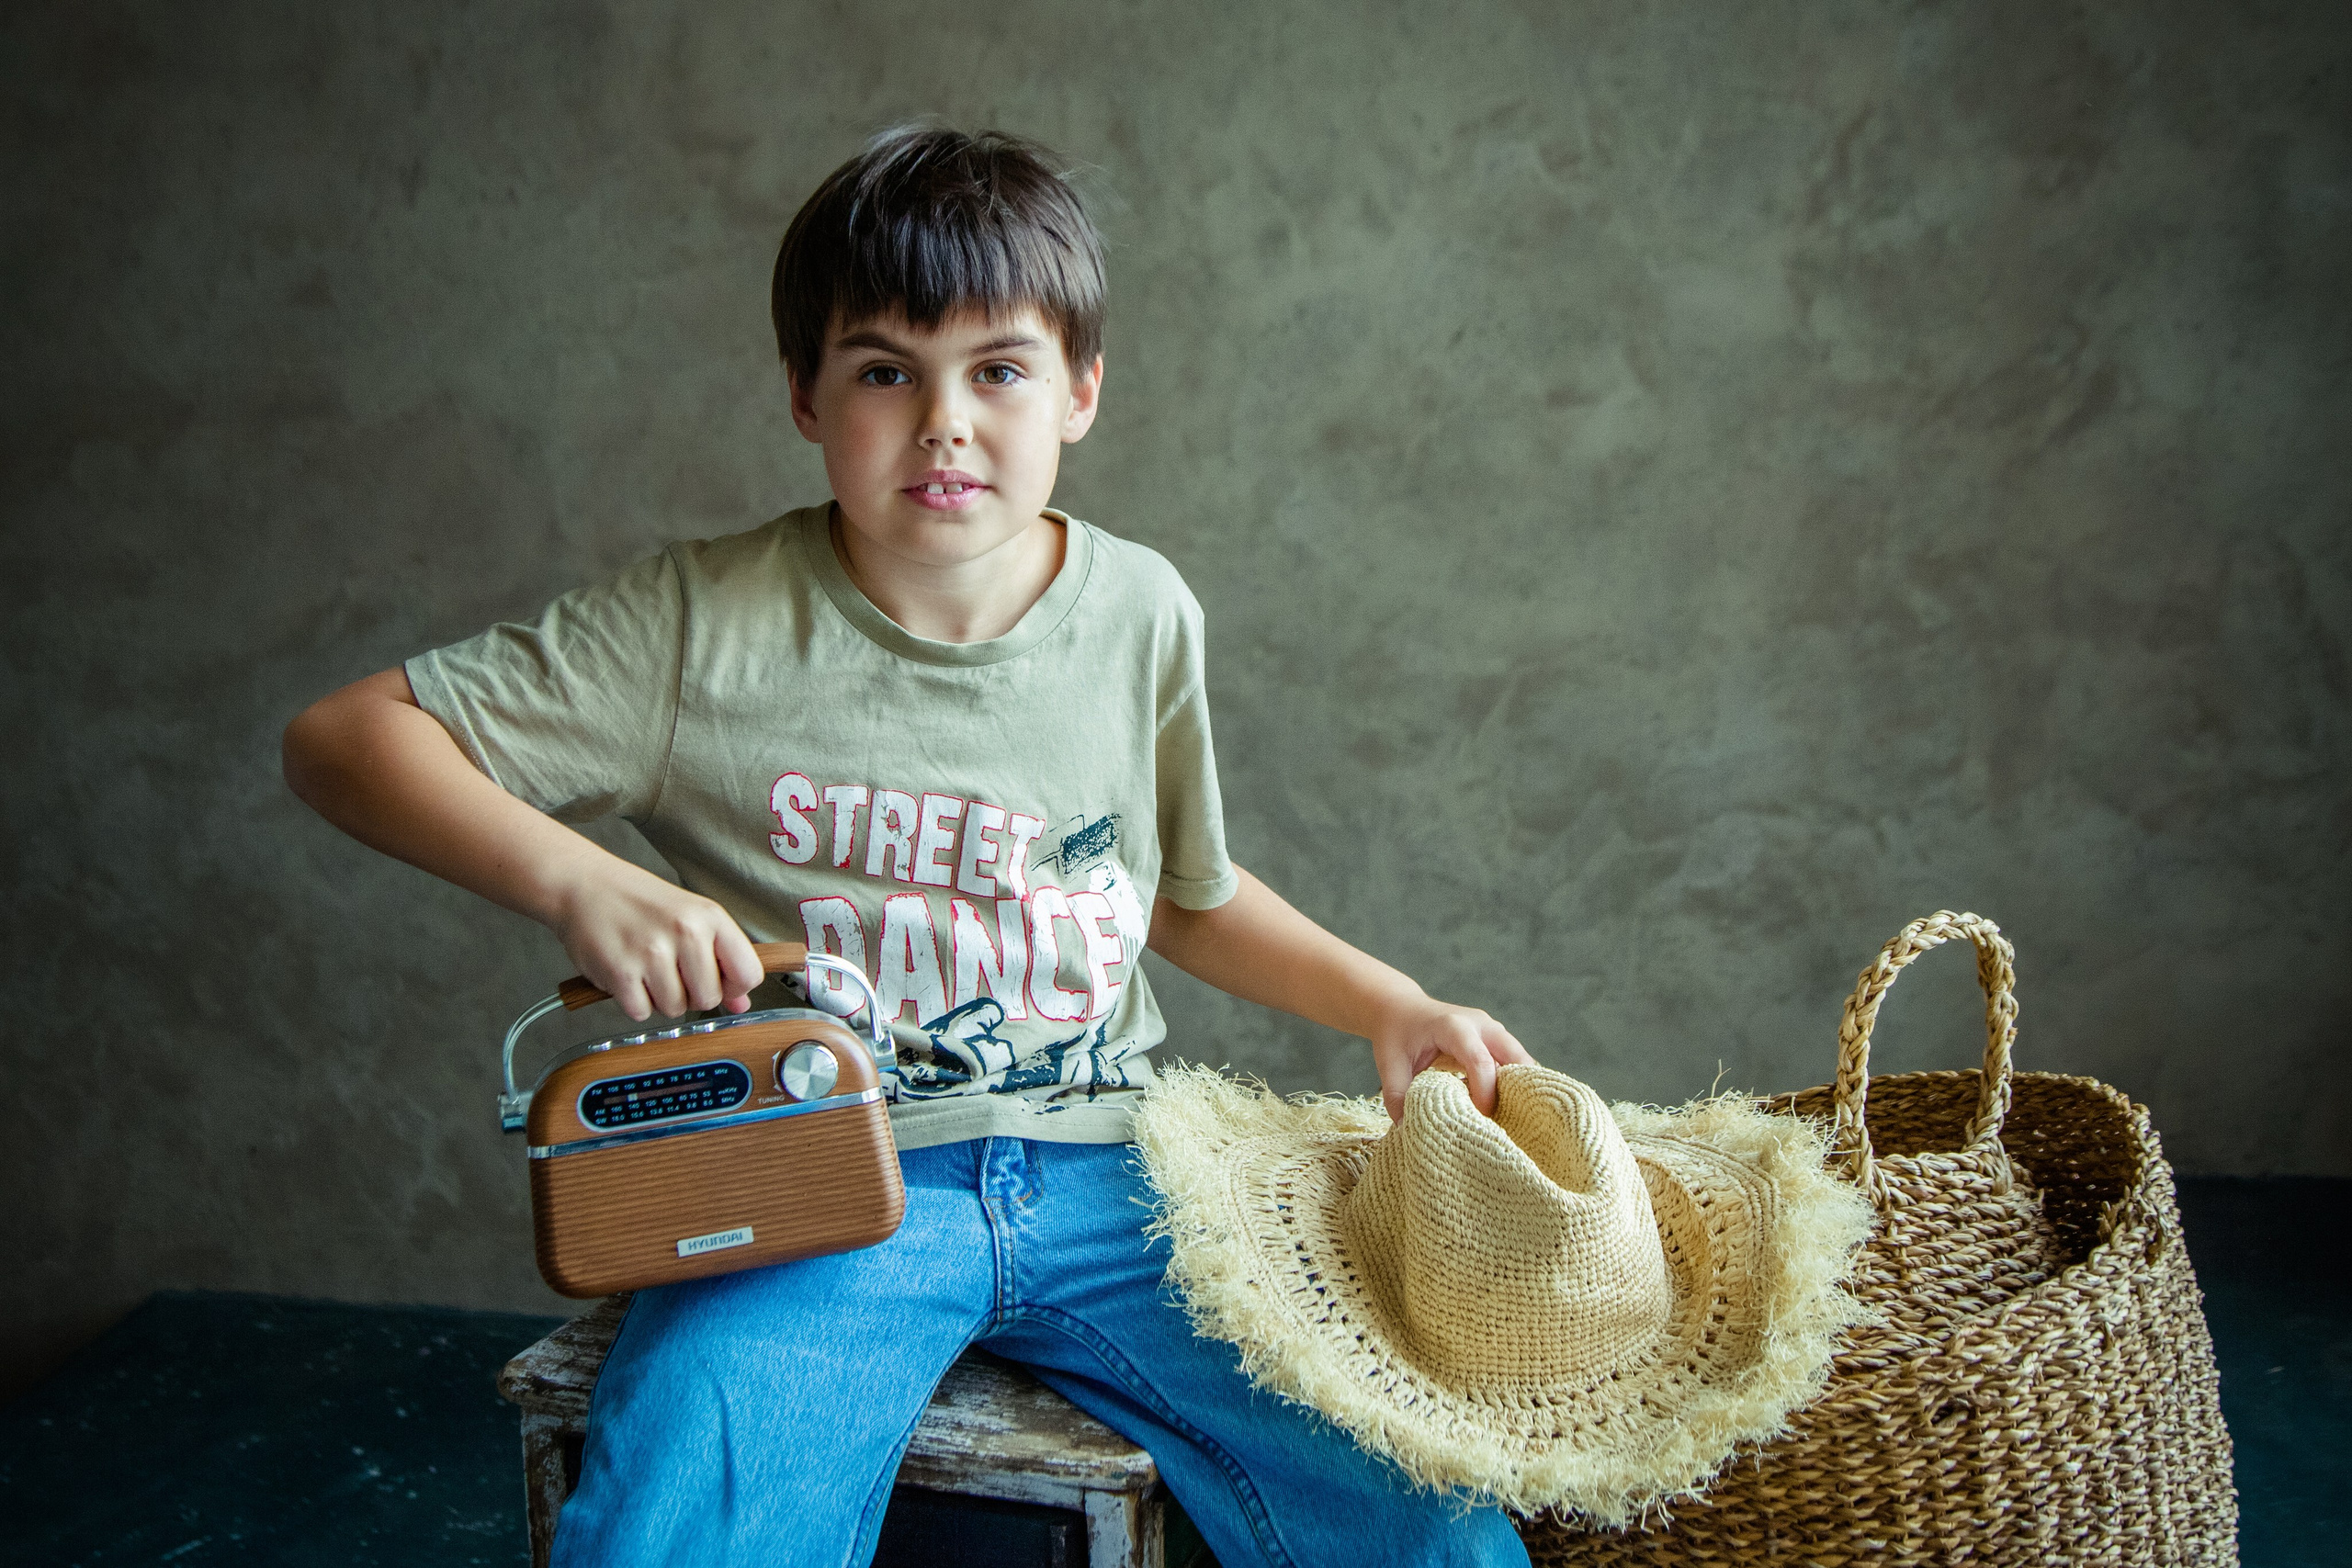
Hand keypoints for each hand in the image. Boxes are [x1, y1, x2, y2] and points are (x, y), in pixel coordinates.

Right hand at [548, 858, 763, 1021]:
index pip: (748, 974)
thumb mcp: (690, 917)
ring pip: (675, 1009)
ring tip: (646, 970)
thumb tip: (741, 1003)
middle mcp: (686, 932)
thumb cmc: (639, 902)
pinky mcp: (621, 972)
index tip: (717, 979)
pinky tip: (627, 975)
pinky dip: (633, 1002)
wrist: (584, 886)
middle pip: (710, 998)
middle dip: (692, 995)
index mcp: (710, 917)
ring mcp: (652, 953)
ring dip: (660, 999)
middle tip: (672, 973)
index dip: (734, 986)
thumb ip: (720, 960)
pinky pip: (641, 1012)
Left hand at [1367, 991, 1533, 1122]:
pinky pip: (1514, 1062)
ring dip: (1517, 1088)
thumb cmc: (1396, 1034)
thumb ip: (1397, 1096)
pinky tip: (1501, 1105)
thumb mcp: (1389, 1064)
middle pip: (1515, 1057)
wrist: (1401, 1007)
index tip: (1477, 1117)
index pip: (1479, 1060)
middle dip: (1516, 1091)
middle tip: (1504, 1120)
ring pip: (1520, 1060)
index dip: (1484, 1092)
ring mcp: (1492, 1030)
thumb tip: (1409, 1129)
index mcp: (1453, 1026)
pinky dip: (1513, 1084)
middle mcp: (1480, 1024)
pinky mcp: (1495, 1039)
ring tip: (1505, 1116)